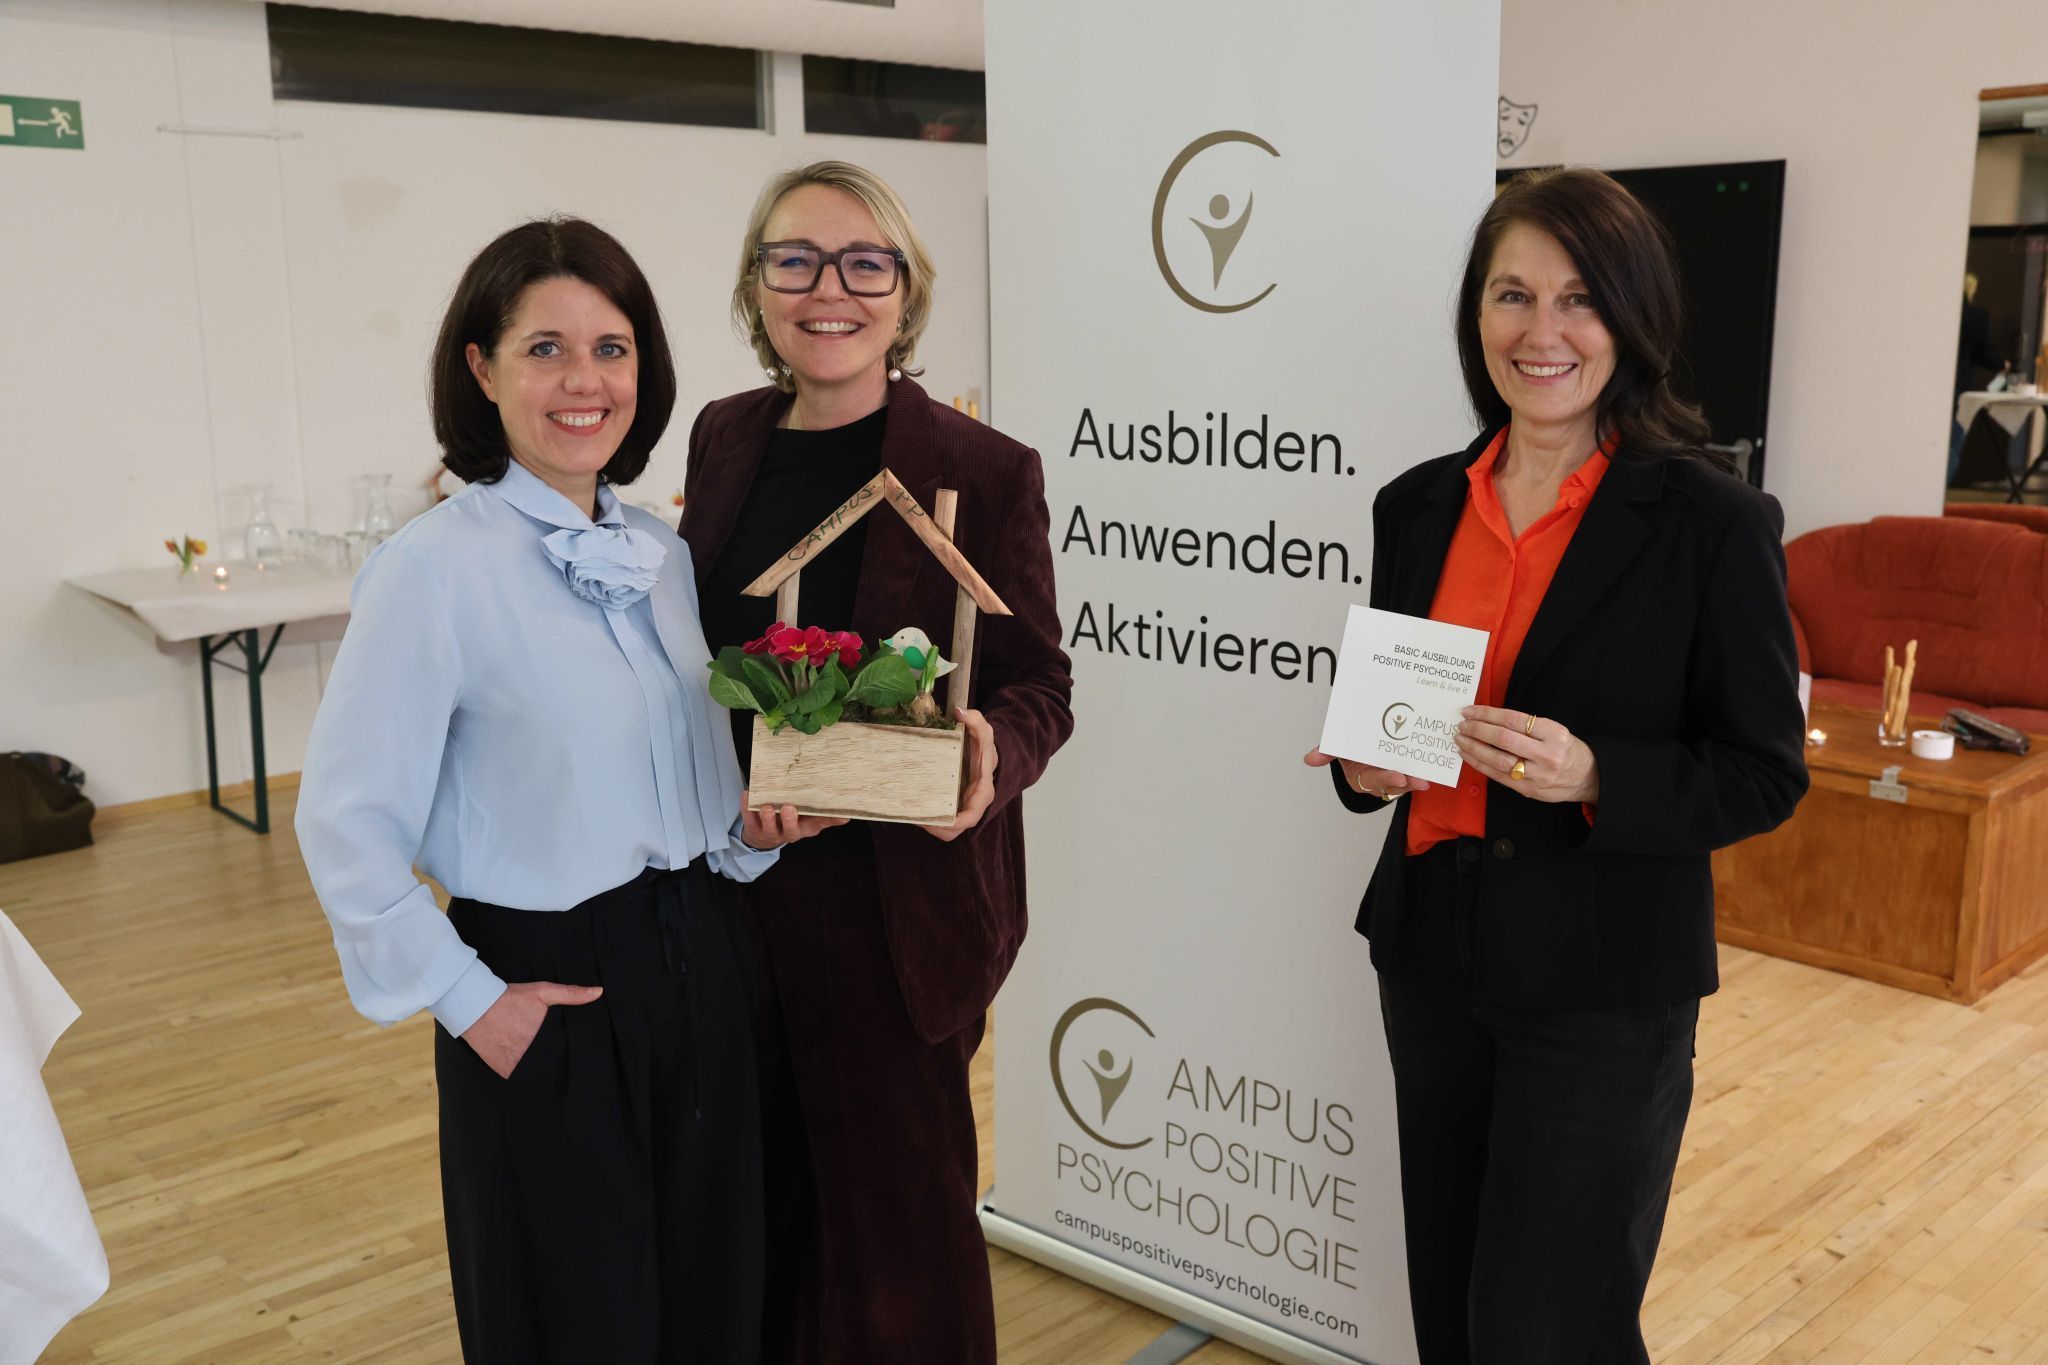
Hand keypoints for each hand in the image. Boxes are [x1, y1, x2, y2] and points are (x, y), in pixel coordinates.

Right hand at [462, 980, 602, 1079]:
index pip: (567, 1053)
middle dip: (560, 1064)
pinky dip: (527, 1076)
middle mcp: (533, 1054)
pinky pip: (521, 1078)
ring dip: (544, 1072)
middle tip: (566, 1062)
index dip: (574, 1054)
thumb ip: (571, 993)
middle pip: (554, 1065)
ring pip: (539, 1073)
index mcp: (546, 1038)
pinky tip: (533, 1071)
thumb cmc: (511, 999)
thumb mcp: (542, 992)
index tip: (582, 1056)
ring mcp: (518, 1064)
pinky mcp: (505, 1070)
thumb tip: (599, 992)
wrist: (476, 1007)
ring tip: (551, 1068)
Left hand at [740, 793, 848, 848]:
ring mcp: (769, 832)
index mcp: (804, 829)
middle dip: (789, 820)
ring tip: (766, 806)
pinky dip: (747, 808)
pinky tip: (747, 795)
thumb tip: (848, 815)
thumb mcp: (808, 821)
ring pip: (768, 827)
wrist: (762, 838)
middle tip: (789, 807)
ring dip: (767, 817)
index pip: (818, 825)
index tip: (839, 813)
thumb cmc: (790, 822)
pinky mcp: (753, 828)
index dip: (827, 820)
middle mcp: (788, 833)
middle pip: (790, 831)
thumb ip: (825, 816)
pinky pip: (748, 819)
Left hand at [921, 707, 997, 841]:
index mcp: (982, 791)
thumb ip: (975, 720)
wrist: (983, 753)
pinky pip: (940, 819)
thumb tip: (959, 712)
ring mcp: (960, 807)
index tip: (941, 821)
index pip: (972, 815)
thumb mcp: (983, 730)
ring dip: (930, 826)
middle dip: (937, 828)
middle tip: (917, 818)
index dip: (957, 821)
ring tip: (911, 814)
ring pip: (946, 829)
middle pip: (955, 828)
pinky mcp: (950, 805)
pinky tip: (913, 809)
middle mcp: (972, 804)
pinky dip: (928, 819)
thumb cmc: (983, 746)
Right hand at [1303, 747, 1430, 801]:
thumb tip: (1310, 759)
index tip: (1399, 778)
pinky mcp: (1406, 769)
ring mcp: (1393, 774)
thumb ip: (1327, 751)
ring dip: (1418, 778)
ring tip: (1429, 777)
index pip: (1373, 780)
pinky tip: (1434, 763)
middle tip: (1419, 781)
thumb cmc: (1351, 747)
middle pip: (1393, 784)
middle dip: (1407, 783)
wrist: (1361, 741)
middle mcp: (1378, 779)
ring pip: (1407, 779)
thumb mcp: (1337, 749)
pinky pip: (1415, 769)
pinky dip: (1425, 767)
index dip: (1385, 779)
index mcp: (1360, 777)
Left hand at [1455, 706, 1598, 803]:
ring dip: (1474, 748)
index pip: (1513, 720)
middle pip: (1504, 739)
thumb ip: (1525, 725)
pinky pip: (1498, 776)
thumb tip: (1487, 717)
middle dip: (1477, 730)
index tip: (1470, 711)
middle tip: (1462, 725)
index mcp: (1553, 733)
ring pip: (1498, 760)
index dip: (1487, 714)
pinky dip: (1480, 764)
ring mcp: (1537, 774)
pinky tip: (1469, 756)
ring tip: (1460, 740)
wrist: (1585, 777)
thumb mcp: (1553, 730)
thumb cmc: (1564, 749)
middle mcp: (1547, 754)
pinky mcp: (1528, 789)